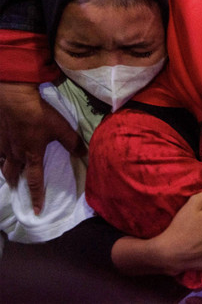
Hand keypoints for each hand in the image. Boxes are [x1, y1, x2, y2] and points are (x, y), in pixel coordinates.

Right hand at [0, 81, 83, 213]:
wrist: (14, 99)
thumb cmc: (39, 115)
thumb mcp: (61, 128)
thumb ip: (73, 142)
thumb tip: (85, 154)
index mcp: (32, 155)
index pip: (35, 181)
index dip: (37, 197)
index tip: (37, 210)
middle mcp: (15, 154)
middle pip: (14, 174)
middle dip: (17, 184)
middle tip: (18, 190)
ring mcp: (4, 145)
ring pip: (2, 164)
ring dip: (6, 172)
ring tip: (9, 175)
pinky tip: (1, 154)